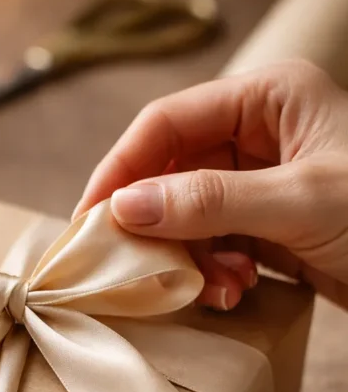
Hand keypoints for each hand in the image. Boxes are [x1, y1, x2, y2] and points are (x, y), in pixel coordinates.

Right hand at [76, 59, 347, 310]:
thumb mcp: (300, 203)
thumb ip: (209, 202)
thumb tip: (124, 209)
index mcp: (270, 99)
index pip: (168, 123)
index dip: (122, 169)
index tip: (90, 218)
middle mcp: (261, 134)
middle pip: (172, 172)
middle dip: (158, 225)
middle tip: (136, 266)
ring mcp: (264, 183)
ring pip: (189, 215)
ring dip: (189, 257)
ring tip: (210, 288)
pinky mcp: (271, 228)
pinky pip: (216, 244)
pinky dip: (213, 272)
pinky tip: (232, 291)